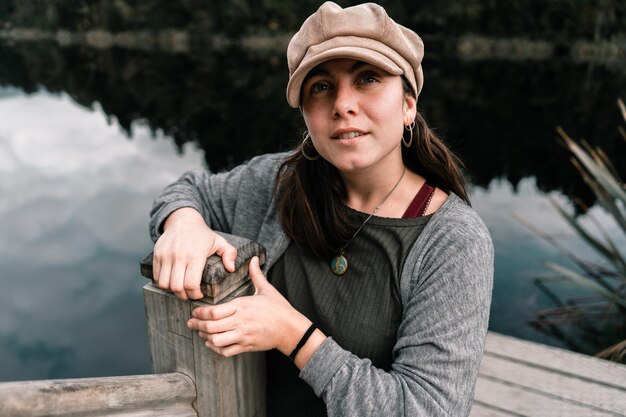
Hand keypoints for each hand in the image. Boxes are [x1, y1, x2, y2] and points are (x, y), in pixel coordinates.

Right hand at [152, 207, 236, 299]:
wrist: (183, 220)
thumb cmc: (202, 234)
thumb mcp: (220, 241)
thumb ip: (230, 254)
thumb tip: (231, 269)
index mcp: (195, 255)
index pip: (191, 284)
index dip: (195, 294)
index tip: (199, 294)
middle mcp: (179, 256)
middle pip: (176, 287)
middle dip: (184, 296)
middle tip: (190, 295)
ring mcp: (166, 255)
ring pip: (164, 284)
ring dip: (172, 290)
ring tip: (180, 289)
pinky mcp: (157, 254)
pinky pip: (156, 276)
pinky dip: (162, 282)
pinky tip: (172, 281)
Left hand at [187, 256, 311, 356]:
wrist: (290, 329)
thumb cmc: (279, 309)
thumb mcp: (267, 289)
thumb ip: (256, 274)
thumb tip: (253, 258)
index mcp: (242, 306)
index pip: (215, 311)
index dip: (201, 312)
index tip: (195, 311)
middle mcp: (240, 321)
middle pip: (211, 326)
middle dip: (198, 325)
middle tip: (191, 323)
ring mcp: (243, 335)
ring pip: (216, 340)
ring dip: (205, 337)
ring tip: (201, 333)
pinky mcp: (246, 346)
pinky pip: (226, 351)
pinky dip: (216, 348)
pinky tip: (212, 343)